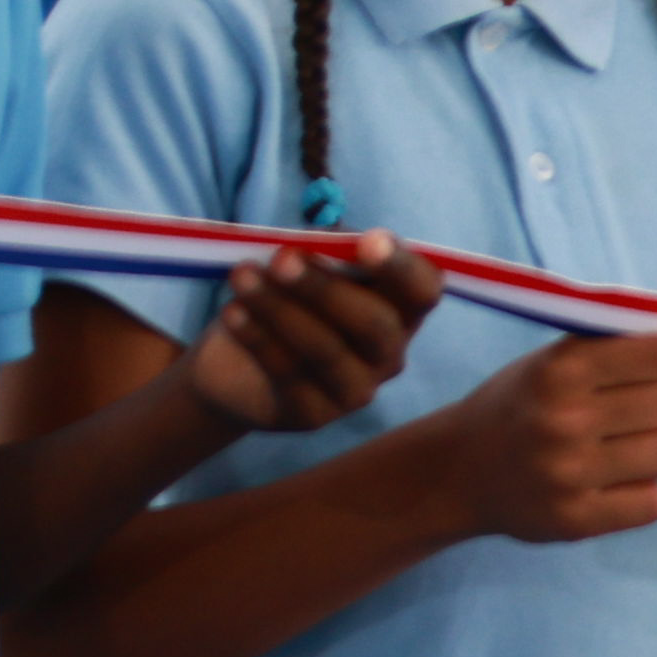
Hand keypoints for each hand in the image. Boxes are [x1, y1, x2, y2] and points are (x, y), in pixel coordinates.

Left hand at [180, 239, 434, 435]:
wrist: (236, 362)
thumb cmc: (286, 297)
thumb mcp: (308, 261)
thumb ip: (325, 248)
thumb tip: (322, 242)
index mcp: (400, 308)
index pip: (423, 290)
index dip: (402, 267)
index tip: (369, 241)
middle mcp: (389, 353)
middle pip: (375, 324)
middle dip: (326, 288)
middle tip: (282, 260)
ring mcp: (356, 389)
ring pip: (326, 350)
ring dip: (280, 308)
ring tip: (242, 276)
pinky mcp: (313, 415)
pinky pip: (288, 375)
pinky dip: (258, 338)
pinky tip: (233, 312)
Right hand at [428, 332, 656, 545]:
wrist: (456, 472)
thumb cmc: (519, 406)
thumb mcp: (550, 361)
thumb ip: (612, 350)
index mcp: (561, 369)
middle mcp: (564, 419)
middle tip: (639, 413)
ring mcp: (568, 474)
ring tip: (629, 448)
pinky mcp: (574, 521)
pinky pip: (655, 502)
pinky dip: (644, 493)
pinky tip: (616, 484)